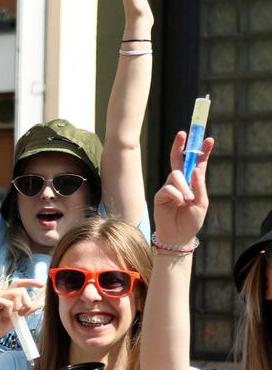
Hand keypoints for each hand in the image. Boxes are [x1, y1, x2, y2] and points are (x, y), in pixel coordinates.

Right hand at [0, 279, 44, 347]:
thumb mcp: (17, 318)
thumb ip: (27, 310)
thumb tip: (41, 302)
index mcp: (6, 296)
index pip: (19, 284)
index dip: (30, 282)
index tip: (42, 285)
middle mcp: (0, 294)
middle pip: (20, 288)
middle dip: (27, 301)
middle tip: (23, 313)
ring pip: (15, 293)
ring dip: (19, 306)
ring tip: (11, 315)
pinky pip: (8, 302)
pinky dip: (9, 311)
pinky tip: (3, 316)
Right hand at [154, 130, 211, 244]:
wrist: (178, 236)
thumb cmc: (191, 221)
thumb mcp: (202, 203)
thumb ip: (199, 186)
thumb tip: (197, 170)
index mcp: (194, 182)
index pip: (198, 163)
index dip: (202, 151)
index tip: (208, 139)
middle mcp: (181, 182)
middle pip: (180, 160)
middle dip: (181, 146)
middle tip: (183, 133)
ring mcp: (170, 187)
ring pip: (176, 175)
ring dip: (184, 186)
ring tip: (187, 200)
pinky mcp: (160, 194)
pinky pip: (169, 188)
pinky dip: (177, 195)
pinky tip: (179, 204)